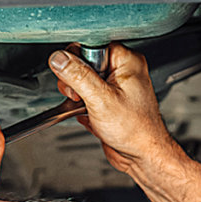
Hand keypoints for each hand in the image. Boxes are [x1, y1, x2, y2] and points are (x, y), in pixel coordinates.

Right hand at [49, 42, 179, 174]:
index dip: (78, 61)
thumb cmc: (135, 130)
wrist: (141, 155)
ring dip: (77, 97)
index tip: (75, 77)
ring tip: (85, 107)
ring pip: (82, 81)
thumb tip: (59, 59)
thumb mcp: (100, 99)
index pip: (91, 46)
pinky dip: (82, 107)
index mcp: (126, 61)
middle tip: (81, 96)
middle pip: (83, 63)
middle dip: (75, 82)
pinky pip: (86, 96)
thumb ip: (77, 76)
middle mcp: (122, 70)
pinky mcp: (108, 101)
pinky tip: (89, 115)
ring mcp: (114, 86)